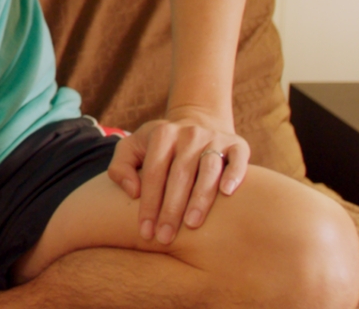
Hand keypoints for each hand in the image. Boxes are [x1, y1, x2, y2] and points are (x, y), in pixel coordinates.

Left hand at [107, 105, 249, 245]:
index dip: (148, 204)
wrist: (199, 121)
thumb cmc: (160, 146)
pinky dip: (233, 175)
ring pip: (208, 169)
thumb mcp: (132, 147)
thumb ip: (120, 167)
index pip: (153, 173)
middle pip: (179, 174)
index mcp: (162, 134)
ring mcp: (214, 138)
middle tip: (165, 237)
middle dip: (171, 209)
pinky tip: (227, 193)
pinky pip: (238, 159)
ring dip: (200, 198)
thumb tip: (133, 191)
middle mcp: (189, 134)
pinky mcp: (237, 144)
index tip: (146, 231)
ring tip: (191, 224)